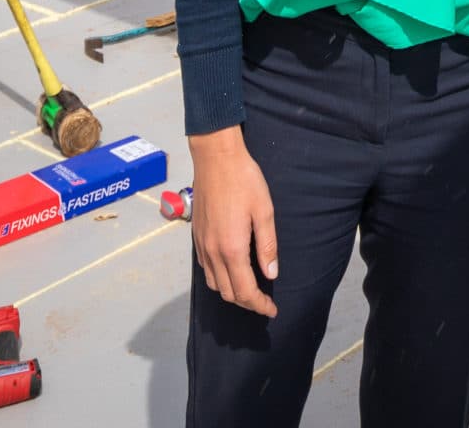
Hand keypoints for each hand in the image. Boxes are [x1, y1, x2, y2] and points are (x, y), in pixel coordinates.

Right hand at [187, 130, 278, 316]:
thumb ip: (267, 245)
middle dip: (247, 303)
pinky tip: (232, 269)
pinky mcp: (196, 237)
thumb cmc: (244, 180)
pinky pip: (206, 269)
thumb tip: (271, 274)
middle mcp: (213, 252)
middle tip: (264, 302)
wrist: (215, 157)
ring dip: (232, 292)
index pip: (245, 291)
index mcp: (232, 248)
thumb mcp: (264, 211)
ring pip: (214, 284)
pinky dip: (219, 278)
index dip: (259, 305)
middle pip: (228, 293)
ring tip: (250, 288)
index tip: (272, 310)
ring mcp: (202, 245)